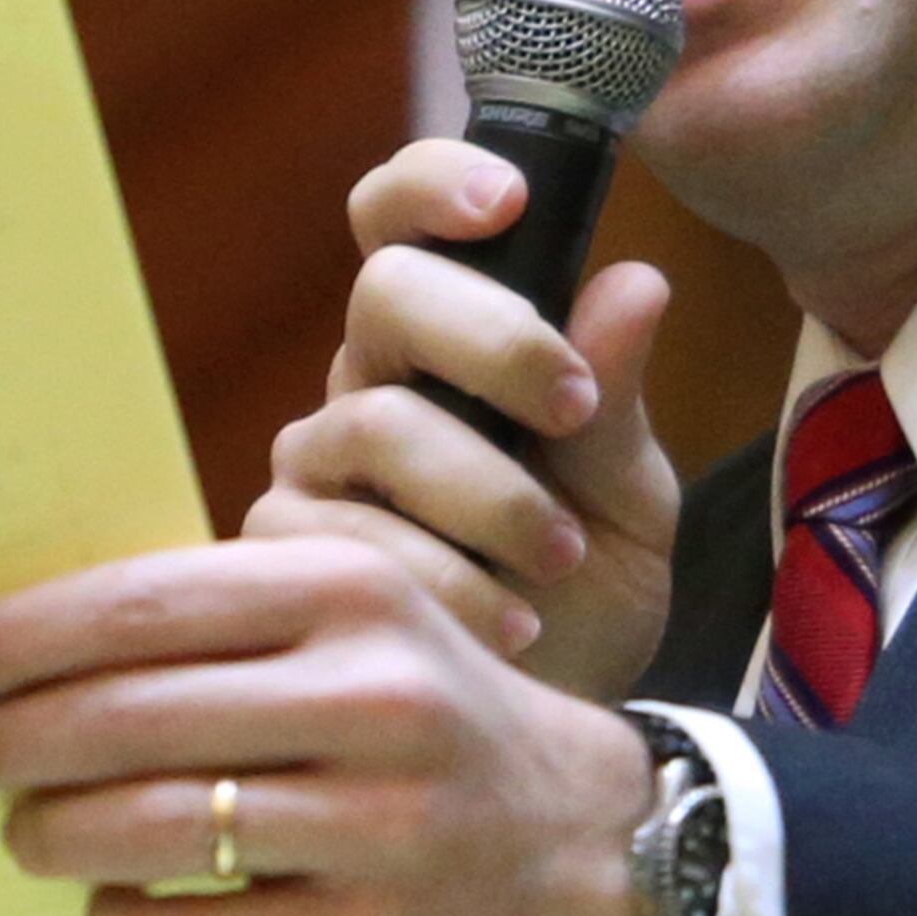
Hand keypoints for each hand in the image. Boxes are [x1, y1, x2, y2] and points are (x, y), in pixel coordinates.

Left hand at [0, 535, 657, 915]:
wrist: (573, 831)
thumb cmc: (415, 708)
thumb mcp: (350, 619)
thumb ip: (219, 618)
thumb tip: (21, 645)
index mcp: (350, 592)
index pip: (145, 607)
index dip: (24, 637)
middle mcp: (374, 697)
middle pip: (134, 718)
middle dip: (10, 740)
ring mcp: (381, 823)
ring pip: (157, 830)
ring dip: (54, 835)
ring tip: (19, 834)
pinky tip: (108, 910)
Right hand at [246, 140, 682, 704]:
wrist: (550, 730)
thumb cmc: (582, 599)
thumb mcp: (627, 499)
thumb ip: (621, 398)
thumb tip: (637, 281)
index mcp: (440, 345)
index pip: (398, 224)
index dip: (432, 185)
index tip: (506, 198)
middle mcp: (362, 386)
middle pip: (385, 297)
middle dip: (494, 339)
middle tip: (576, 407)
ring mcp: (312, 469)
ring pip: (375, 424)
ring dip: (487, 489)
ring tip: (560, 558)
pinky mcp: (279, 561)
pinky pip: (343, 540)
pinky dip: (444, 581)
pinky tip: (510, 627)